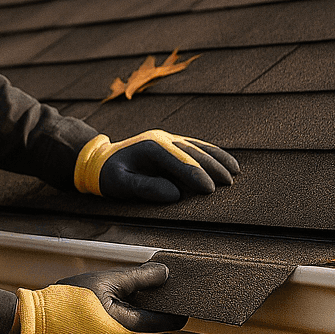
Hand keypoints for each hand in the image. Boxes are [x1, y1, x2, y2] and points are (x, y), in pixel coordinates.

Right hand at [10, 263, 183, 333]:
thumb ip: (139, 278)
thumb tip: (164, 274)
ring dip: (138, 330)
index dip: (176, 316)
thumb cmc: (68, 299)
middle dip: (159, 326)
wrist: (33, 321)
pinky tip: (107, 319)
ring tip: (129, 308)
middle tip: (158, 308)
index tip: (182, 309)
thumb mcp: (107, 280)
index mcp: (126, 329)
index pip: (164, 326)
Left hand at [74, 131, 238, 202]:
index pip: (178, 161)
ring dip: (217, 159)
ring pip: (198, 147)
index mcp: (150, 148)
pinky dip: (212, 154)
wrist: (100, 159)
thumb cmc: (109, 175)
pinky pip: (196, 147)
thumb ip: (146, 188)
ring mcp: (168, 139)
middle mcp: (162, 139)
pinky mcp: (172, 143)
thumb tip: (175, 194)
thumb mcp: (121, 184)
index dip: (196, 175)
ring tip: (234, 172)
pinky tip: (226, 162)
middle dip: (212, 168)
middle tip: (228, 184)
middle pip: (193, 152)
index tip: (210, 189)